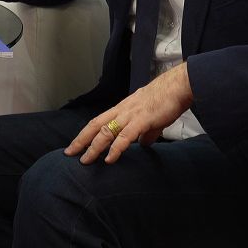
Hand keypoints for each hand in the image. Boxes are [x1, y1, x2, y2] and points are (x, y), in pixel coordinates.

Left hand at [65, 63, 194, 163]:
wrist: (178, 86)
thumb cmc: (166, 99)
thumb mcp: (151, 118)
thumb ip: (145, 132)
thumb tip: (143, 144)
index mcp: (122, 109)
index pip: (98, 121)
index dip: (85, 134)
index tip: (75, 145)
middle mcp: (122, 111)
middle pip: (95, 126)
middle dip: (81, 140)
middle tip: (69, 153)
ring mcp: (130, 115)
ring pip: (106, 132)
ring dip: (94, 147)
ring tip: (85, 160)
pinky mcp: (142, 120)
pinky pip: (125, 136)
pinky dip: (115, 149)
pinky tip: (109, 159)